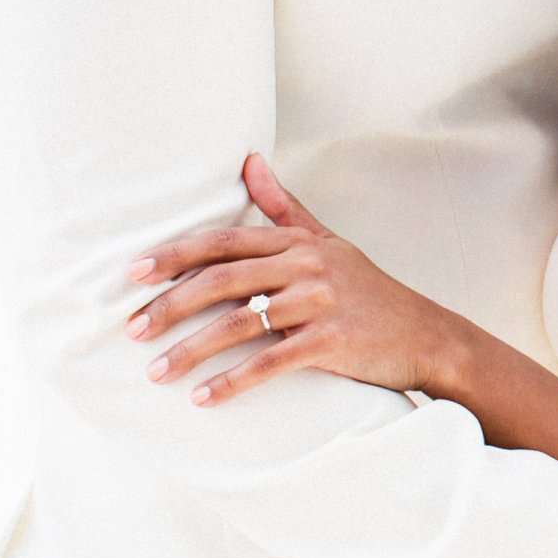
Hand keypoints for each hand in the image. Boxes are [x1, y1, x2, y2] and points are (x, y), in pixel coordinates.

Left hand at [126, 154, 463, 404]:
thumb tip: (249, 160)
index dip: (174, 255)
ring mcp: (322, 302)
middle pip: (223, 280)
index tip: (131, 273)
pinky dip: (233, 382)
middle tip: (132, 330)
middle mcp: (308, 266)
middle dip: (170, 305)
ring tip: (155, 373)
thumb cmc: (369, 291)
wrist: (426, 336)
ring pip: (241, 322)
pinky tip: (203, 397)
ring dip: (191, 350)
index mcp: (299, 243)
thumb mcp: (328, 243)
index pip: (224, 242)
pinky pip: (272, 361)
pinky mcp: (334, 341)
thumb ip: (285, 207)